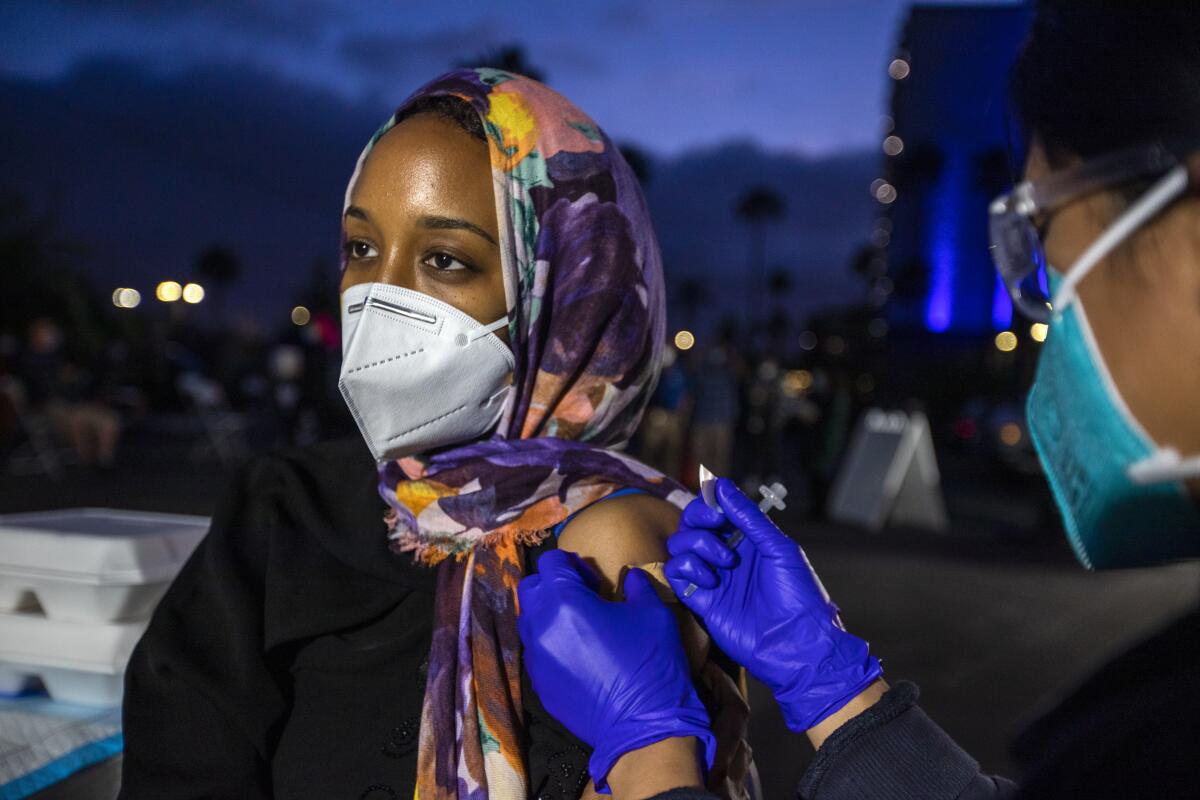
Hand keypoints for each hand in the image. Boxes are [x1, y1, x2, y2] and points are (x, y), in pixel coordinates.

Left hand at [517, 549, 715, 792]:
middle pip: (531, 587)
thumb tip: (630, 576)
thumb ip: (637, 586)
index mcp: (565, 601)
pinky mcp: (539, 685)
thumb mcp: (654, 613)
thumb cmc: (649, 663)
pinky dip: (551, 644)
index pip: (551, 562)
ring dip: (549, 614)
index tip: (594, 580)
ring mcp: (536, 658)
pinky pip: (536, 652)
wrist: (642, 726)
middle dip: (554, 584)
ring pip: (529, 621)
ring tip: (579, 626)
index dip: (572, 563)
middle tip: (583, 597)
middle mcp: (541, 626)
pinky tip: (579, 656)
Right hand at [664, 478, 882, 732]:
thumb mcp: (778, 549)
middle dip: (698, 520)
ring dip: (697, 545)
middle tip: (716, 527)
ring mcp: (711, 577)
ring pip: (679, 546)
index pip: (714, 510)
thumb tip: (721, 485)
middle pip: (691, 524)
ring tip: (724, 563)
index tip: (717, 508)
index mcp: (747, 539)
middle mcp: (725, 555)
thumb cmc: (797, 595)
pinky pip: (676, 574)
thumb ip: (749, 517)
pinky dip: (687, 570)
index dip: (708, 503)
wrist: (796, 645)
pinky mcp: (700, 601)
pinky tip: (710, 582)